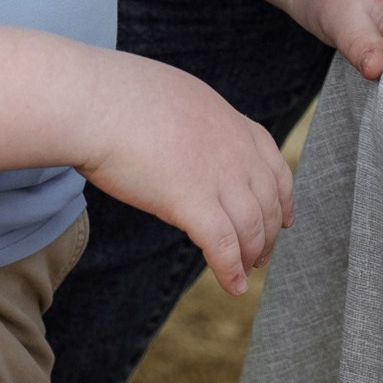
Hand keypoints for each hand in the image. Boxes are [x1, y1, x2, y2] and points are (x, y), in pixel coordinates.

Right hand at [81, 53, 295, 296]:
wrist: (98, 102)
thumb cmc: (119, 96)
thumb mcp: (176, 97)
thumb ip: (194, 123)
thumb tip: (187, 141)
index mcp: (230, 123)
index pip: (273, 164)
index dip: (284, 197)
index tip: (284, 219)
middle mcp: (234, 150)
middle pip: (268, 201)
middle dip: (268, 234)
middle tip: (261, 256)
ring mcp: (217, 175)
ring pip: (250, 227)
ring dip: (251, 255)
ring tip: (246, 273)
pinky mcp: (191, 201)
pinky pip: (222, 244)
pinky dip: (230, 270)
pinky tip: (233, 287)